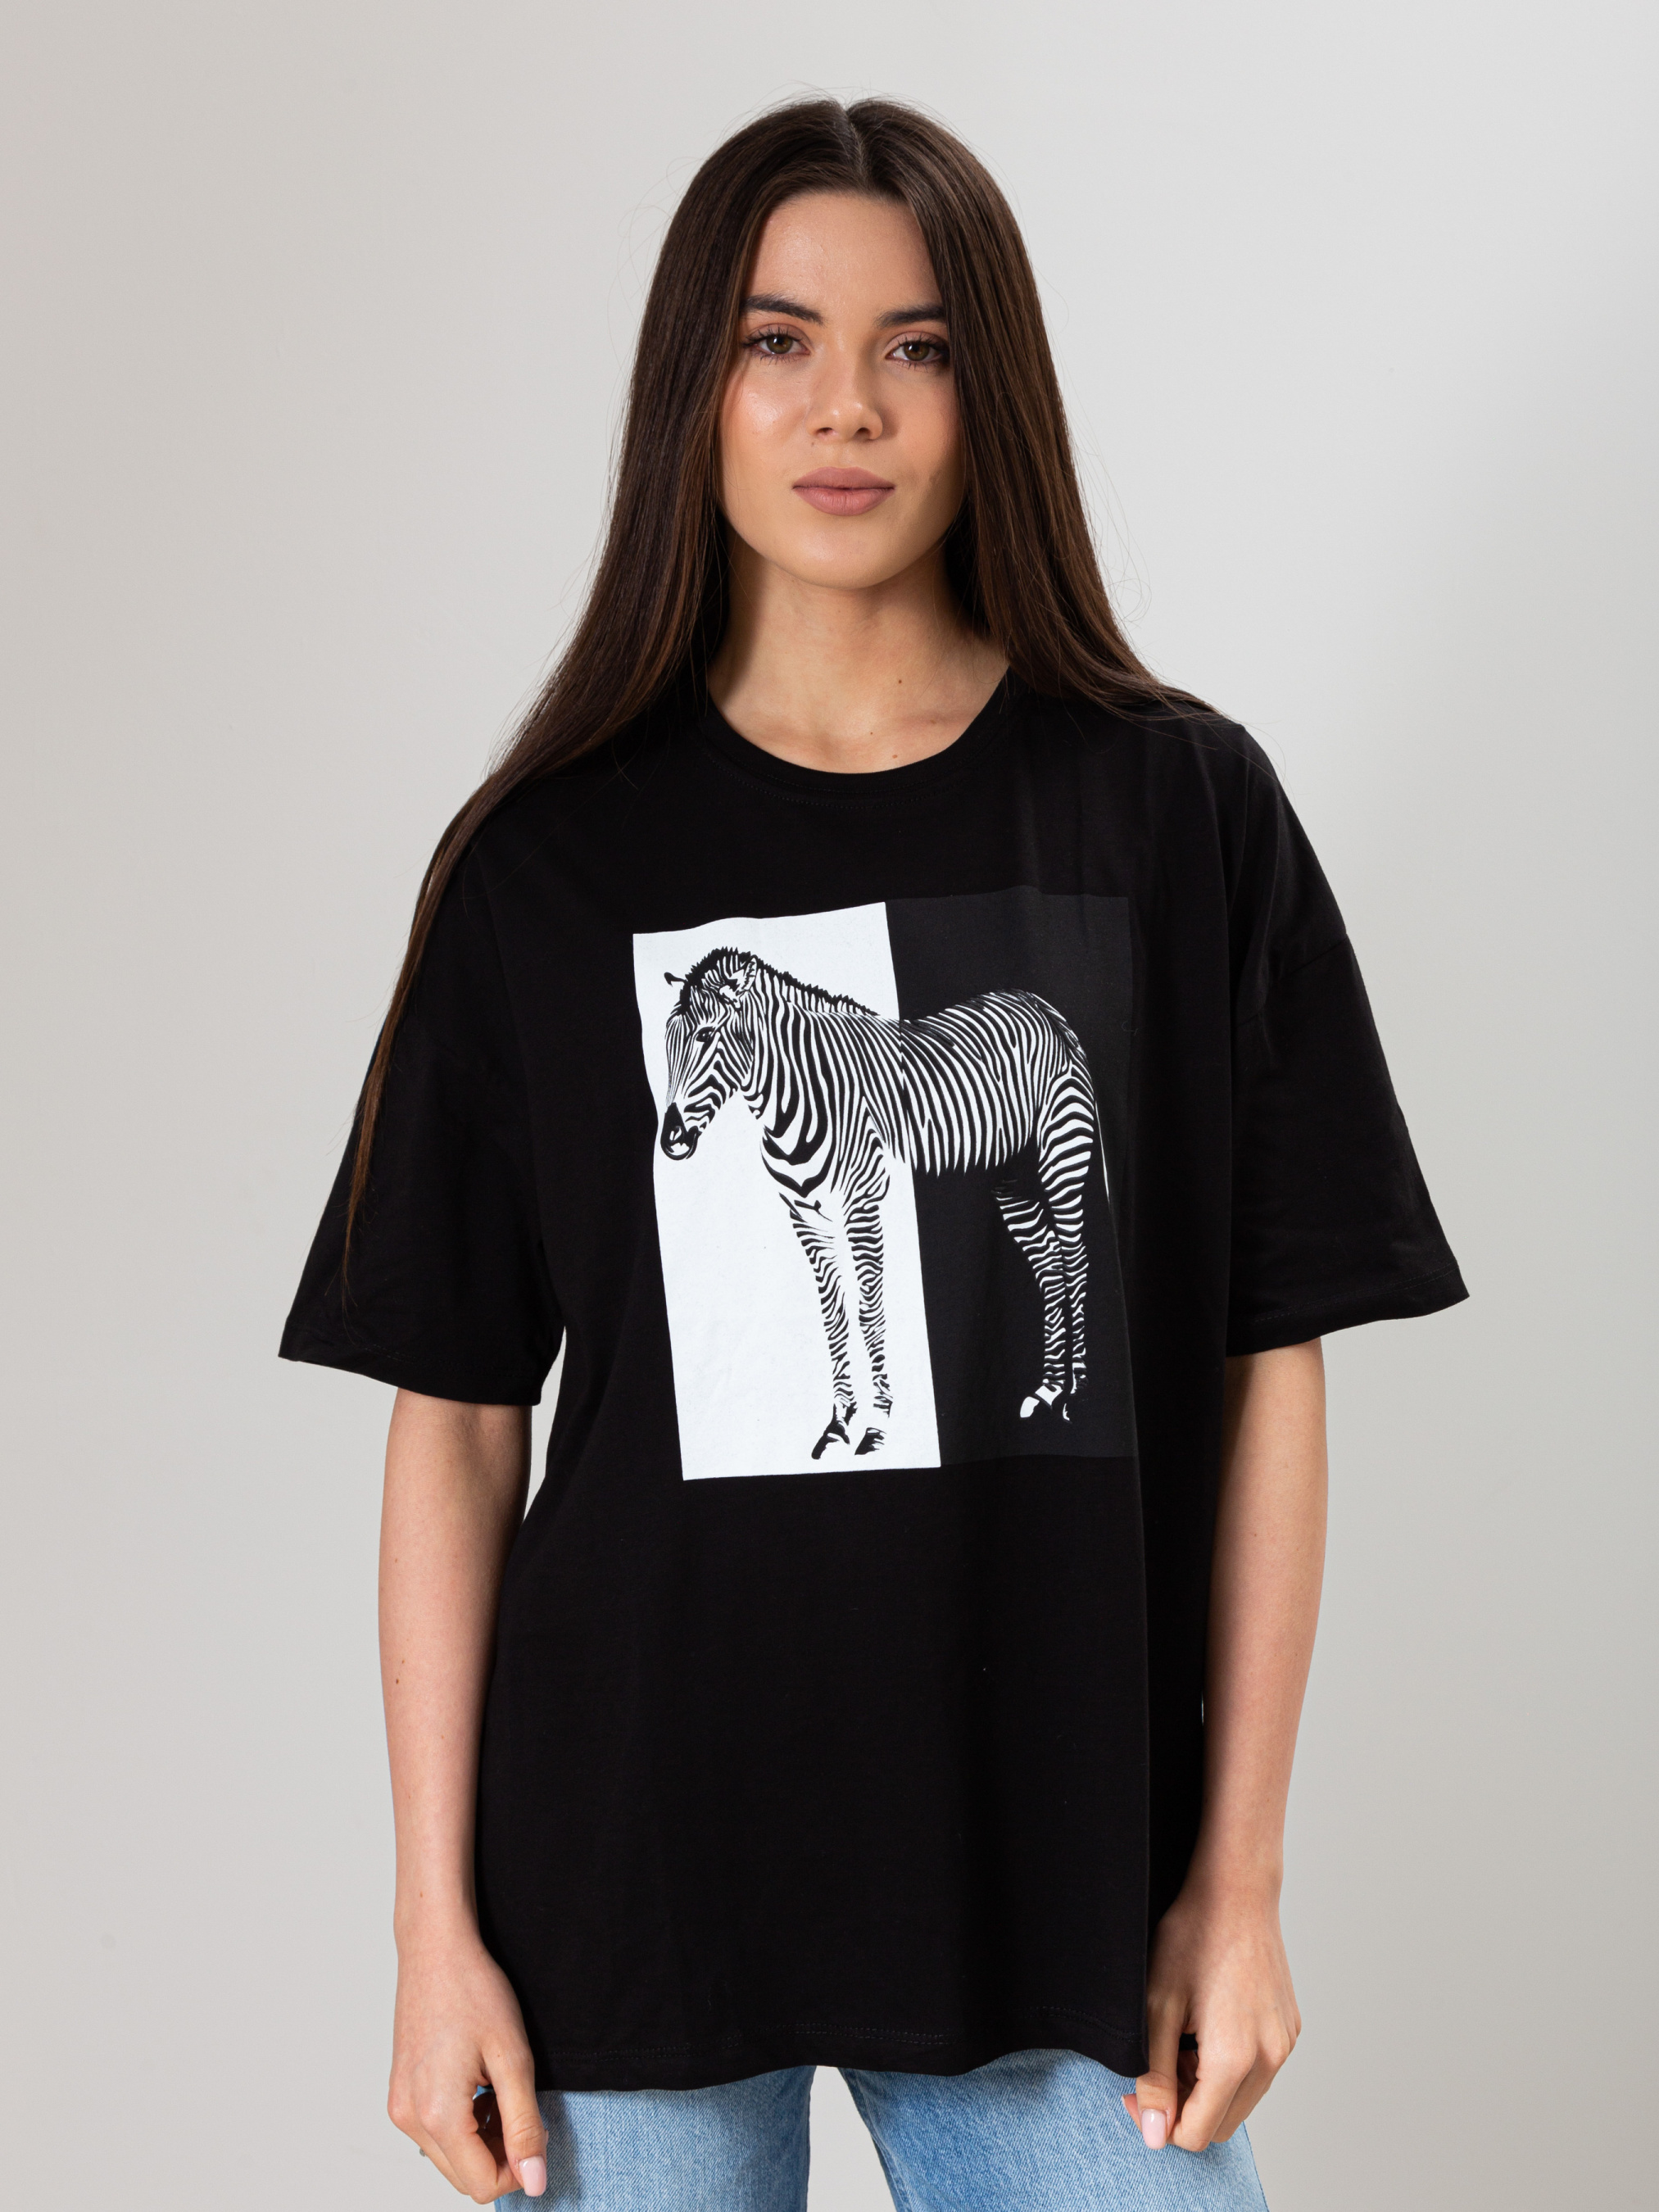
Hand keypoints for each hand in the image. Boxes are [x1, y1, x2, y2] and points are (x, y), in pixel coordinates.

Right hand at [388, 1918, 548, 2200]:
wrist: (435, 1950)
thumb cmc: (474, 1992)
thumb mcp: (513, 2058)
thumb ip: (524, 2125)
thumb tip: (535, 2182)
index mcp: (437, 2114)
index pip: (482, 2185)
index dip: (518, 2169)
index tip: (536, 2132)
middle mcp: (409, 2119)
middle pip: (463, 2177)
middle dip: (499, 2156)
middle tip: (521, 2108)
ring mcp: (399, 2107)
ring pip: (448, 2158)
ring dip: (480, 2141)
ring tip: (499, 2092)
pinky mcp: (398, 2094)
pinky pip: (433, 2135)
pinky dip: (460, 2125)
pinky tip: (477, 2088)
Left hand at [1121, 1869, 1300, 2152]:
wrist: (1235, 1891)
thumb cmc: (1191, 1938)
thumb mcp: (1157, 2006)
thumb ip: (1153, 2076)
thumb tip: (1156, 2135)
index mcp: (1235, 2059)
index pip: (1196, 2134)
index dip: (1158, 2123)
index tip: (1135, 2090)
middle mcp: (1270, 2059)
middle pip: (1220, 2124)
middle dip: (1183, 2106)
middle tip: (1157, 2058)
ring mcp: (1284, 2045)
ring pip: (1240, 2100)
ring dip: (1206, 2087)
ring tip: (1180, 2036)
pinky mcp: (1289, 2029)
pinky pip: (1258, 2073)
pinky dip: (1229, 2067)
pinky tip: (1207, 2024)